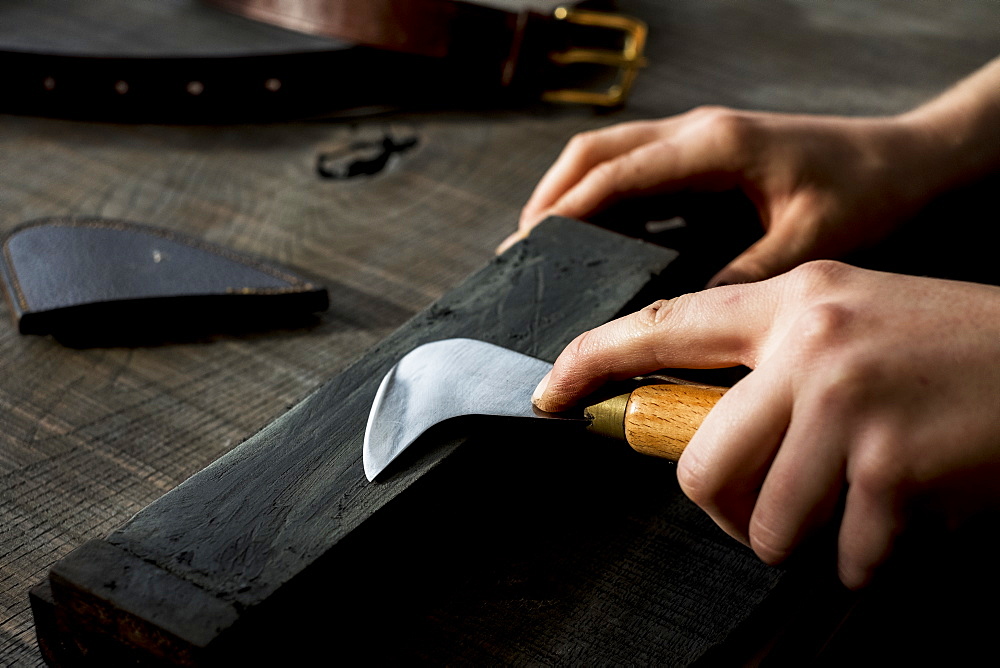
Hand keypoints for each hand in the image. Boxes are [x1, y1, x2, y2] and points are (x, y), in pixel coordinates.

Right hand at [498, 108, 943, 285]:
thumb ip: (741, 275)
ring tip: (540, 244)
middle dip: (548, 198)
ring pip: (607, 154)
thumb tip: (680, 313)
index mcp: (714, 146)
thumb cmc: (866, 191)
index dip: (564, 214)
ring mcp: (698, 138)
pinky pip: (633, 166)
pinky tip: (592, 233)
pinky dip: (599, 195)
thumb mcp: (808, 244)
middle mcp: (697, 132)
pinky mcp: (704, 154)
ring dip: (567, 192)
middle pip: (594, 152)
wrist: (907, 161)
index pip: (615, 176)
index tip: (527, 250)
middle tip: (519, 251)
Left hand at [532, 261, 999, 587]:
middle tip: (767, 506)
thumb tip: (697, 427)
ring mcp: (852, 406)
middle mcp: (813, 346)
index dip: (594, 360)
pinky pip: (846, 558)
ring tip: (856, 505)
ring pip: (766, 522)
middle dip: (727, 508)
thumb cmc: (954, 352)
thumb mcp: (852, 324)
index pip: (665, 325)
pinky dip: (871, 558)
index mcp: (797, 301)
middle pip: (700, 465)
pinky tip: (908, 519)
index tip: (552, 392)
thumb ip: (773, 363)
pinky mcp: (895, 469)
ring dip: (806, 537)